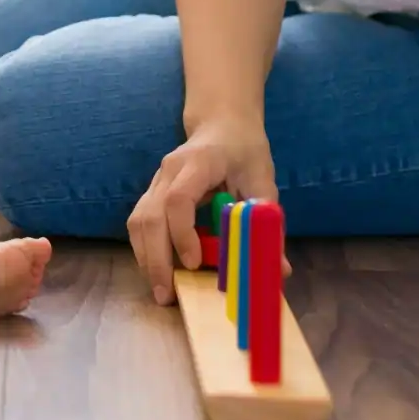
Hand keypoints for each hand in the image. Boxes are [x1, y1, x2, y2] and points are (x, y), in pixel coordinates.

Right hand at [127, 114, 280, 305]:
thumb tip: (281, 270)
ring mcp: (156, 181)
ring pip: (138, 221)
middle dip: (155, 258)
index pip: (179, 199)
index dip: (182, 233)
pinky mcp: (151, 193)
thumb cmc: (244, 152)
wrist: (222, 125)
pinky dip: (145, 250)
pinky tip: (158, 271)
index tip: (194, 264)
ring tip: (160, 291)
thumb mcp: (263, 181)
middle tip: (166, 294)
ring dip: (145, 258)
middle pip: (149, 215)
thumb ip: (267, 223)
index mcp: (198, 164)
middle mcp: (168, 171)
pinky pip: (139, 223)